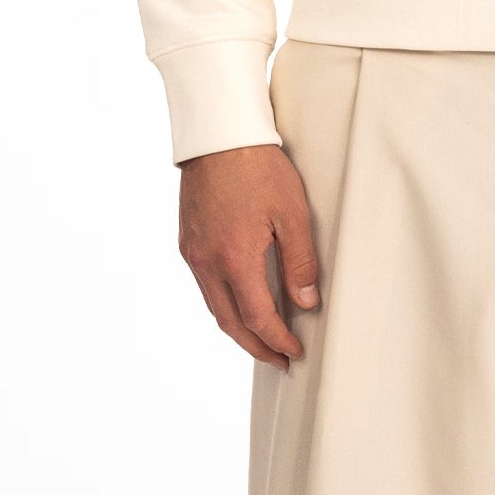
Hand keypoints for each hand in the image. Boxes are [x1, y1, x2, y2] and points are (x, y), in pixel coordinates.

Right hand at [178, 142, 322, 365]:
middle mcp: (207, 262)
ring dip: (238, 328)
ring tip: (262, 339)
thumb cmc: (258, 167)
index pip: (258, 318)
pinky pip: (205, 286)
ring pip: (214, 306)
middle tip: (278, 359)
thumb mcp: (293, 213)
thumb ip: (300, 262)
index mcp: (234, 259)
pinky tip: (241, 302)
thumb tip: (306, 302)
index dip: (278, 340)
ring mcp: (193, 252)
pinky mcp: (188, 241)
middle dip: (256, 347)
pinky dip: (224, 304)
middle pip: (229, 323)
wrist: (218, 135)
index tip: (294, 352)